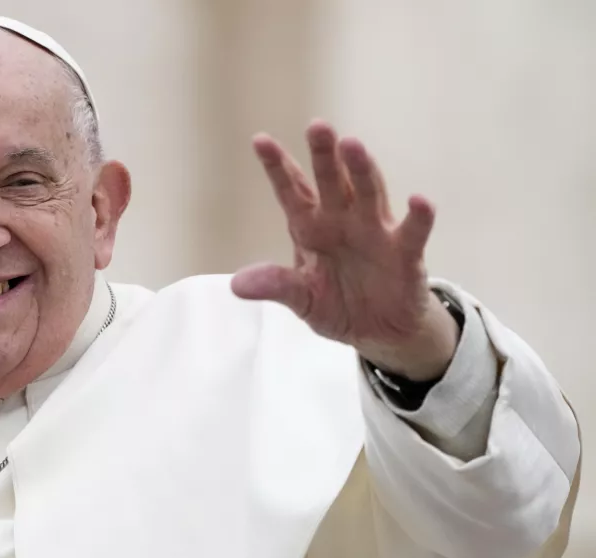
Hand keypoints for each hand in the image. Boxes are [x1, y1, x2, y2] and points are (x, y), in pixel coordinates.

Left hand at [231, 120, 458, 381]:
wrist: (378, 333)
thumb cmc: (337, 304)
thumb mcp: (302, 299)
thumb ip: (276, 286)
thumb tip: (236, 285)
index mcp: (311, 227)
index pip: (293, 191)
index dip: (277, 167)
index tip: (260, 140)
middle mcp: (342, 220)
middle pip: (331, 181)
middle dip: (324, 155)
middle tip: (317, 126)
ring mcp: (375, 232)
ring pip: (368, 193)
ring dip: (361, 170)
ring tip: (353, 146)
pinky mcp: (405, 254)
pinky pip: (412, 232)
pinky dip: (418, 217)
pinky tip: (419, 200)